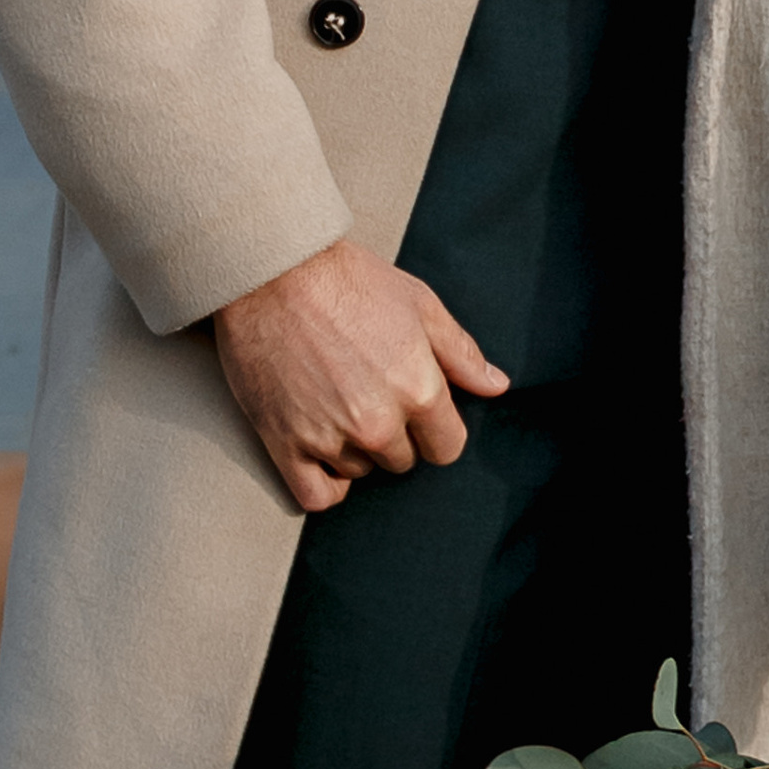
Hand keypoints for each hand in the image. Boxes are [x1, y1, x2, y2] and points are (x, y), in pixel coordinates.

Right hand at [214, 240, 506, 514]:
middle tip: (369, 393)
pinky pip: (316, 496)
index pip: (447, 448)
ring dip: (354, 450)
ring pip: (360, 472)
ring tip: (336, 402)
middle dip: (394, 434)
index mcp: (418, 390)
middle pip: (402, 461)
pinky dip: (324, 484)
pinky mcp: (285, 443)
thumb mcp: (419, 304)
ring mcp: (329, 437)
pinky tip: (323, 456)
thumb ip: (461, 353)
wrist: (272, 272)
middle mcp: (377, 423)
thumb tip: (496, 386)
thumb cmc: (348, 280)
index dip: (436, 429)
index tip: (417, 410)